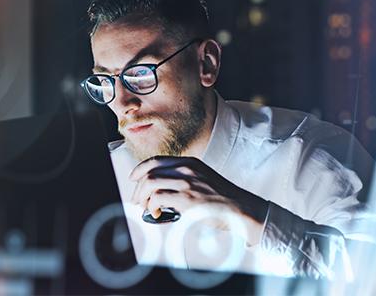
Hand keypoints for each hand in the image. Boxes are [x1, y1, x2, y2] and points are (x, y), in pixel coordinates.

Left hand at [129, 156, 269, 245]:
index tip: (133, 178)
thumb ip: (183, 180)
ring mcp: (186, 182)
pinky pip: (158, 199)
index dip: (140, 169)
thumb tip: (161, 192)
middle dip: (138, 188)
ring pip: (150, 184)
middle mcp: (186, 169)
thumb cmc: (224, 199)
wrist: (243, 209)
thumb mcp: (203, 179)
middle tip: (138, 201)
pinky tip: (157, 214)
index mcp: (189, 163)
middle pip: (149, 172)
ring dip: (142, 198)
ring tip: (146, 209)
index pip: (156, 161)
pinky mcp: (187, 199)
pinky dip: (152, 207)